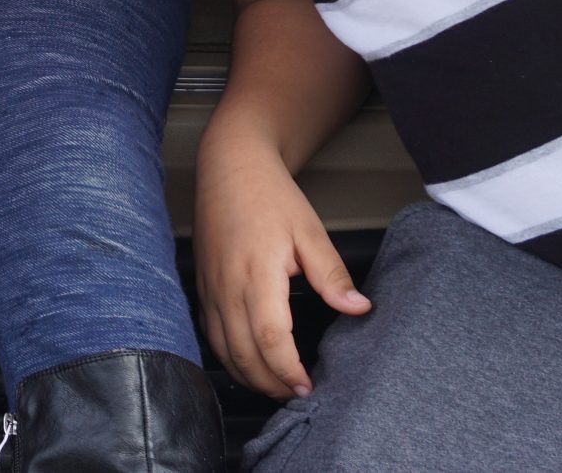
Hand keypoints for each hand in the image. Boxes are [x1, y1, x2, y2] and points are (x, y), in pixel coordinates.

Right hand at [194, 137, 370, 397]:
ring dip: (249, 376)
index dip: (288, 370)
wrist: (228, 166)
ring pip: (223, 350)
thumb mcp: (309, 231)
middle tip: (297, 395)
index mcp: (257, 274)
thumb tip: (358, 308)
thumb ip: (332, 274)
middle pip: (244, 354)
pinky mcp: (202, 287)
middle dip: (271, 383)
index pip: (271, 338)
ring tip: (276, 387)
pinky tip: (248, 363)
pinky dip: (229, 358)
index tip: (307, 386)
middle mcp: (227, 286)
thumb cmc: (269, 195)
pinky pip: (210, 336)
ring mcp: (210, 289)